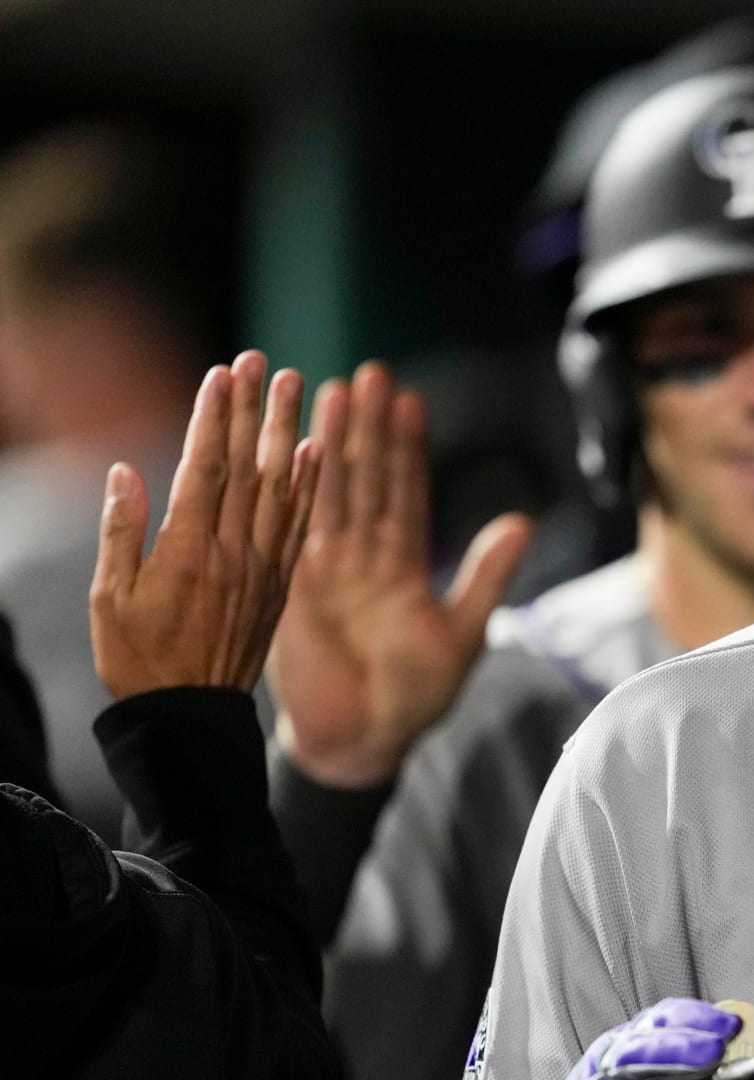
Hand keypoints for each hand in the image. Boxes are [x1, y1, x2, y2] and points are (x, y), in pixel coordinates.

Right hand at [90, 352, 320, 700]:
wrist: (190, 719)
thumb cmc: (137, 659)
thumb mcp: (109, 599)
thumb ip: (121, 532)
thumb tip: (126, 470)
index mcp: (187, 552)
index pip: (206, 470)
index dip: (215, 419)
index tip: (223, 374)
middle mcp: (233, 552)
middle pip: (249, 468)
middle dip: (256, 410)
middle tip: (266, 361)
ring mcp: (262, 568)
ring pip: (281, 488)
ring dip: (289, 434)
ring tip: (299, 387)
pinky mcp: (280, 585)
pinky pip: (300, 527)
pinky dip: (310, 487)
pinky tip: (320, 452)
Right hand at [267, 361, 529, 786]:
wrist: (363, 740)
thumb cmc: (418, 695)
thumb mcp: (462, 634)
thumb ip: (486, 577)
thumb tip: (522, 522)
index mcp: (406, 565)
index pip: (407, 493)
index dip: (408, 448)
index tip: (410, 398)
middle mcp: (366, 557)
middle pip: (366, 479)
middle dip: (368, 427)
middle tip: (368, 372)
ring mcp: (328, 568)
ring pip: (330, 493)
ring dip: (331, 443)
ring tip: (331, 389)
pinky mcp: (295, 586)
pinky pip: (295, 530)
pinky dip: (296, 491)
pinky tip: (296, 446)